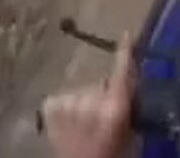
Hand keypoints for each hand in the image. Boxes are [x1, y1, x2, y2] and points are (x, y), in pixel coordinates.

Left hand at [42, 32, 135, 157]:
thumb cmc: (110, 154)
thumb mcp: (129, 130)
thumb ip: (128, 105)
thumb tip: (129, 84)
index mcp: (115, 106)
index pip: (123, 71)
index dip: (125, 51)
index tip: (125, 33)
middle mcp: (91, 99)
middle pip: (101, 84)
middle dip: (102, 94)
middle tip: (102, 117)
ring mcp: (68, 102)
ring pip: (81, 92)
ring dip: (83, 103)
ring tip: (82, 124)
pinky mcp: (50, 106)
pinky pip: (63, 98)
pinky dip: (65, 107)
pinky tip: (67, 122)